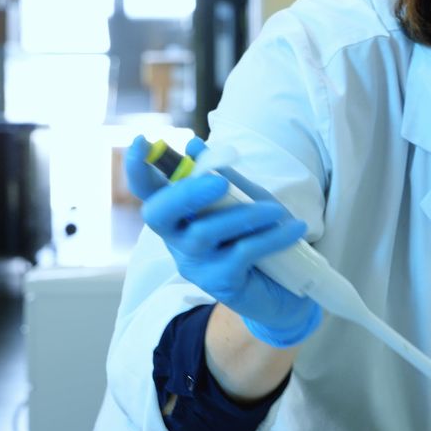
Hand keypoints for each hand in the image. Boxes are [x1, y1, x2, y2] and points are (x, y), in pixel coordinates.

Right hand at [125, 135, 320, 346]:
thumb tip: (194, 147)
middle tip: (219, 182)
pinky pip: (241, 252)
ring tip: (277, 210)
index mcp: (179, 214)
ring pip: (205, 233)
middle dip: (185, 194)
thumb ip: (221, 176)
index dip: (138, 169)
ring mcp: (195, 263)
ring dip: (245, 215)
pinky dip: (270, 237)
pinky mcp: (219, 282)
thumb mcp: (242, 201)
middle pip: (161, 215)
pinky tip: (292, 229)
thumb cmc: (257, 236)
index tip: (141, 142)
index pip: (147, 191)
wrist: (286, 288)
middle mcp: (177, 239)